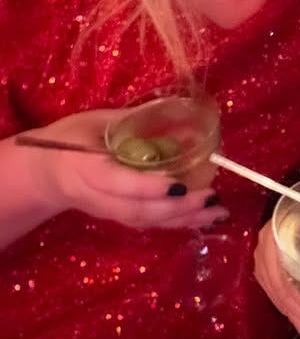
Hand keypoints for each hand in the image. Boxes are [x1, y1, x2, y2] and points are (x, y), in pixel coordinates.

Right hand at [21, 108, 227, 228]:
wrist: (43, 174)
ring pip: (147, 221)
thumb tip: (177, 114)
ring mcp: (108, 213)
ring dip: (184, 219)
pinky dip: (178, 222)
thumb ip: (131, 122)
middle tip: (211, 197)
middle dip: (177, 208)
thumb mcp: (94, 122)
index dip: (148, 188)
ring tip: (217, 212)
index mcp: (86, 169)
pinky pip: (150, 224)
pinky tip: (204, 217)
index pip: (118, 184)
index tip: (178, 185)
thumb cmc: (69, 140)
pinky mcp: (119, 218)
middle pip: (138, 210)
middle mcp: (98, 198)